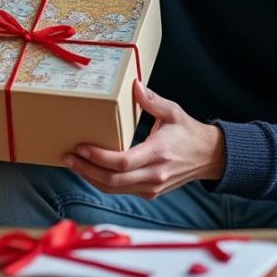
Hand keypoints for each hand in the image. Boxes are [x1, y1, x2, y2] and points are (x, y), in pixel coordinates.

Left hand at [61, 80, 225, 199]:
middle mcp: (154, 175)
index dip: (98, 158)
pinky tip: (89, 170)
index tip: (81, 147)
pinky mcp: (150, 192)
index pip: (122, 163)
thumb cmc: (189, 132)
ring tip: (72, 163)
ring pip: (114, 189)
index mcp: (158, 153)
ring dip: (90, 178)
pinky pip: (121, 191)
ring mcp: (152, 187)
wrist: (209, 157)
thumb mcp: (173, 112)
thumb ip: (152, 101)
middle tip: (67, 157)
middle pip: (112, 181)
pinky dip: (102, 182)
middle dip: (86, 170)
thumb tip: (134, 85)